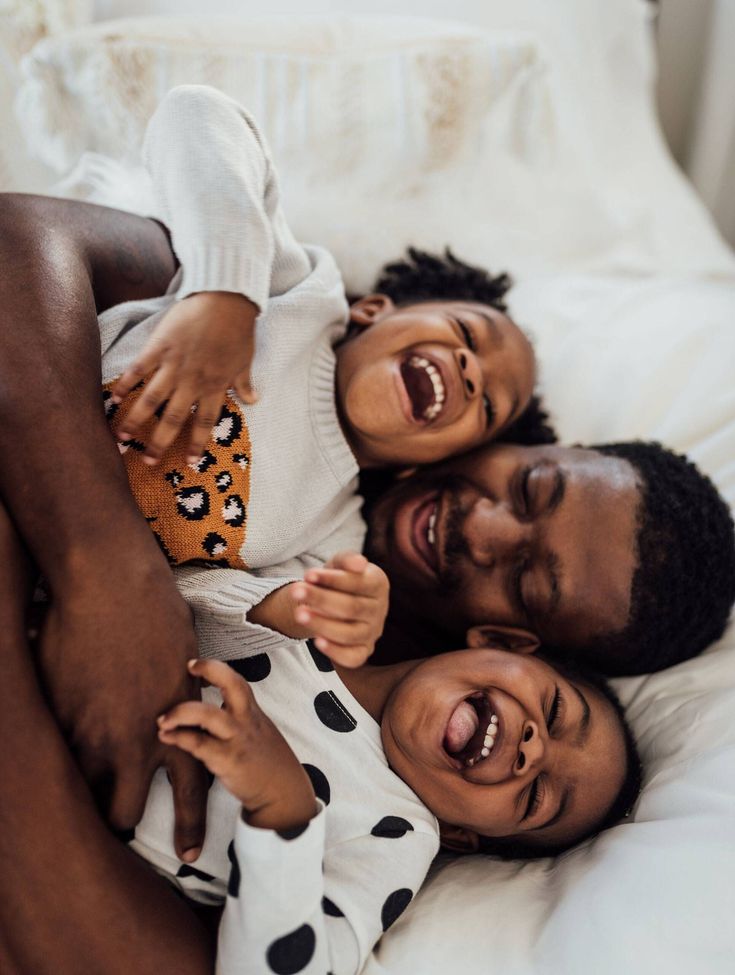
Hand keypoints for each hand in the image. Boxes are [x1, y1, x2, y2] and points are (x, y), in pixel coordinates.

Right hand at [36, 557, 209, 861]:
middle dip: (118, 823)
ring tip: (73, 793)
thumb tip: (174, 713)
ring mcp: (93, 735)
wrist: (113, 589)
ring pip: (82, 794)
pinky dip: (53, 756)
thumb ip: (179, 701)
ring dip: (81, 792)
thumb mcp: (184, 664)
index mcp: (180, 728)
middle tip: (112, 822)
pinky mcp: (59, 720)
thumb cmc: (157, 616)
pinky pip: (54, 757)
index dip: (189, 830)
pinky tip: (48, 750)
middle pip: (125, 814)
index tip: (189, 855)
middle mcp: (137, 743)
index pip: (193, 796)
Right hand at [111, 291, 258, 464]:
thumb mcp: (245, 360)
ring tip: (121, 438)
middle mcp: (192, 381)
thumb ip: (244, 383)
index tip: (188, 463)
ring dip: (135, 420)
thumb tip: (254, 401)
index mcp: (215, 386)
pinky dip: (125, 384)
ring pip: (151, 400)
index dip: (196, 444)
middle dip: (159, 442)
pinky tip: (112, 398)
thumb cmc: (238, 329)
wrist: (225, 298)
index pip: (204, 423)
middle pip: (173, 419)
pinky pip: (138, 370)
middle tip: (148, 461)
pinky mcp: (159, 347)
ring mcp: (173, 365)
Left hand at [158, 659, 317, 830]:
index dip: (214, 668)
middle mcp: (246, 720)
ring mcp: (237, 739)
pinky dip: (179, 738)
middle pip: (233, 684)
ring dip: (180, 712)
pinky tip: (165, 737)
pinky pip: (199, 745)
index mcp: (251, 711)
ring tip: (162, 718)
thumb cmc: (264, 761)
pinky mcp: (228, 760)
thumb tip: (202, 709)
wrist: (282, 793)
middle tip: (187, 668)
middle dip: (210, 670)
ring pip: (208, 715)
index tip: (193, 665)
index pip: (236, 680)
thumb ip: (234, 718)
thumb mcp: (255, 731)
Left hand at [292, 551, 389, 667]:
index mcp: (378, 583)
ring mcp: (373, 632)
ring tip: (299, 614)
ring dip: (322, 624)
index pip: (359, 582)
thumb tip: (358, 563)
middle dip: (321, 599)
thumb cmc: (338, 580)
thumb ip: (346, 560)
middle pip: (352, 607)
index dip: (333, 580)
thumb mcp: (339, 564)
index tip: (308, 574)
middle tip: (296, 592)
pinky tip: (317, 642)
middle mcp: (380, 609)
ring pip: (350, 634)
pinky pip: (353, 658)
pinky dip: (335, 651)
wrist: (334, 601)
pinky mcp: (364, 651)